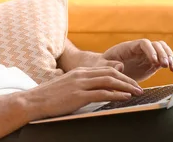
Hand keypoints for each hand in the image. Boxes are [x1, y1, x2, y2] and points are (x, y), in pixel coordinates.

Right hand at [19, 67, 142, 121]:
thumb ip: (82, 85)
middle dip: (128, 81)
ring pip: (109, 81)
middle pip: (111, 74)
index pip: (106, 70)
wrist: (34, 101)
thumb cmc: (49, 97)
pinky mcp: (79, 95)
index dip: (121, 75)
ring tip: (137, 92)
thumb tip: (95, 89)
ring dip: (126, 87)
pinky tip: (125, 97)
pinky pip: (102, 93)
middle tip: (139, 87)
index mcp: (79, 72)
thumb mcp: (68, 86)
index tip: (131, 82)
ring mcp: (80, 84)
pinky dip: (116, 94)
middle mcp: (81, 75)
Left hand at [102, 39, 172, 82]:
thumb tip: (120, 66)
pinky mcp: (152, 64)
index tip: (154, 61)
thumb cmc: (102, 66)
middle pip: (155, 45)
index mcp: (128, 47)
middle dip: (162, 53)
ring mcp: (147, 56)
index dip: (150, 50)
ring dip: (169, 57)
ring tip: (171, 68)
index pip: (143, 43)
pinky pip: (164, 60)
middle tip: (165, 65)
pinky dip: (171, 62)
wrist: (106, 71)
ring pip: (163, 50)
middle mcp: (139, 50)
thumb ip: (109, 65)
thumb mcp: (101, 65)